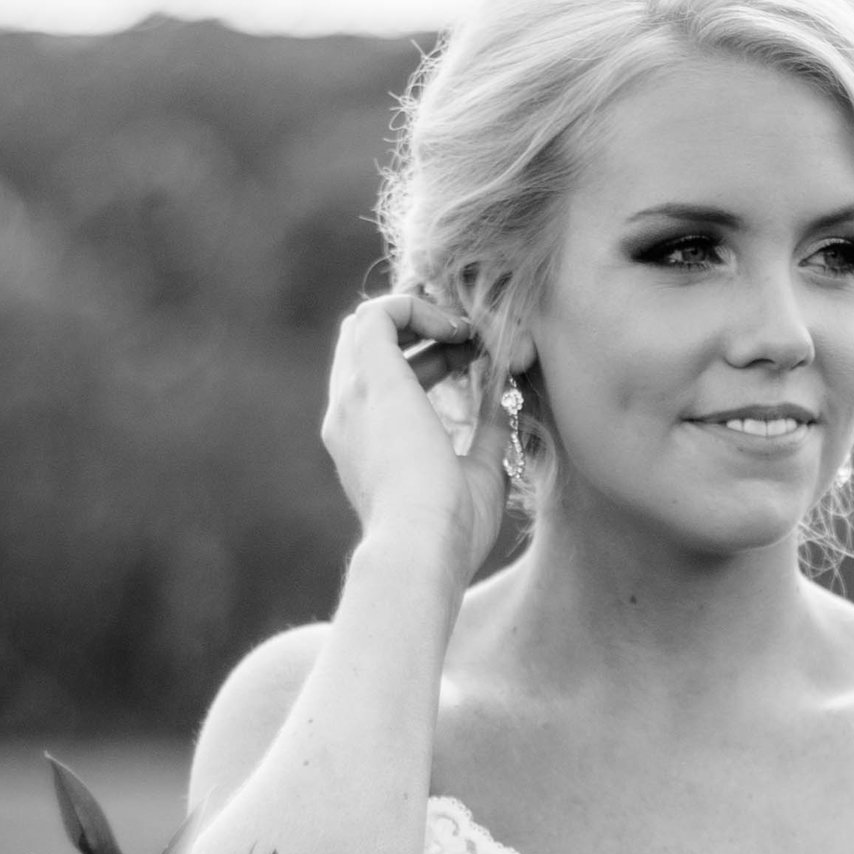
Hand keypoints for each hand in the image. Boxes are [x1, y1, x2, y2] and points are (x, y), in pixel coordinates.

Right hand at [321, 290, 512, 582]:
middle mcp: (348, 418)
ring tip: (465, 330)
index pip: (381, 384)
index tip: (471, 364)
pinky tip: (457, 329)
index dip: (426, 361)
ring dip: (417, 316)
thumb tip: (505, 404)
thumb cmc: (448, 532)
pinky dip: (417, 307)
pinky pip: (378, 314)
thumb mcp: (476, 476)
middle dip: (419, 333)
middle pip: (367, 348)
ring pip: (365, 326)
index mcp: (365, 447)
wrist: (419, 546)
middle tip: (470, 343)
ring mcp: (351, 397)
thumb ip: (485, 437)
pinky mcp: (368, 377)